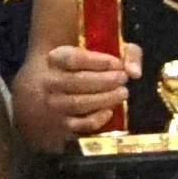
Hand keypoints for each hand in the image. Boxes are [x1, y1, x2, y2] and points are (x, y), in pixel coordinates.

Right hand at [20, 39, 138, 146]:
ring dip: (105, 99)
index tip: (117, 63)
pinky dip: (97, 119)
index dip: (97, 61)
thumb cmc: (77, 69)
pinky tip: (109, 111)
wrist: (42, 93)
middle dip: (105, 80)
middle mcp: (50, 82)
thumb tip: (135, 71)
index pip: (73, 58)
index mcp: (55, 59)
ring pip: (80, 103)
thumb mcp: (98, 53)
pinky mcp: (60, 125)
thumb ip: (125, 53)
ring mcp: (53, 105)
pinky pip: (79, 124)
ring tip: (122, 93)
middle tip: (123, 79)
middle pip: (78, 81)